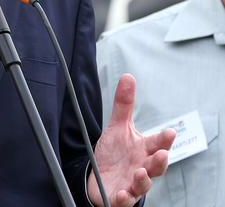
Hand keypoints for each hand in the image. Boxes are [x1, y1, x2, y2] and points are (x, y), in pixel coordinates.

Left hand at [87, 73, 175, 206]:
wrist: (100, 176)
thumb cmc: (115, 152)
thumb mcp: (117, 127)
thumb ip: (124, 105)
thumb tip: (128, 76)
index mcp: (143, 150)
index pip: (157, 144)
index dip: (163, 139)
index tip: (170, 132)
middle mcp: (141, 167)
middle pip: (155, 166)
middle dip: (159, 161)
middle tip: (161, 155)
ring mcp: (131, 183)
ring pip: (142, 185)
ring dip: (143, 180)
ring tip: (139, 172)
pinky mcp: (119, 197)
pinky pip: (123, 201)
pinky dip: (123, 199)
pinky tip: (121, 194)